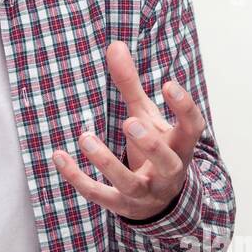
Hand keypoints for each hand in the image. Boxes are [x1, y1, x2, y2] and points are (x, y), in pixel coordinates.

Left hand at [51, 40, 204, 221]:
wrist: (160, 200)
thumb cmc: (154, 149)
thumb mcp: (146, 115)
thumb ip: (131, 84)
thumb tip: (114, 45)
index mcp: (181, 146)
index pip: (192, 128)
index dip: (184, 107)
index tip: (168, 84)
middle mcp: (169, 172)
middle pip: (168, 162)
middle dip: (151, 144)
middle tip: (130, 121)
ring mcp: (146, 193)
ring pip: (131, 183)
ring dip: (107, 162)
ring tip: (85, 137)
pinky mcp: (122, 206)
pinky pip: (100, 196)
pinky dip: (78, 179)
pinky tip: (59, 157)